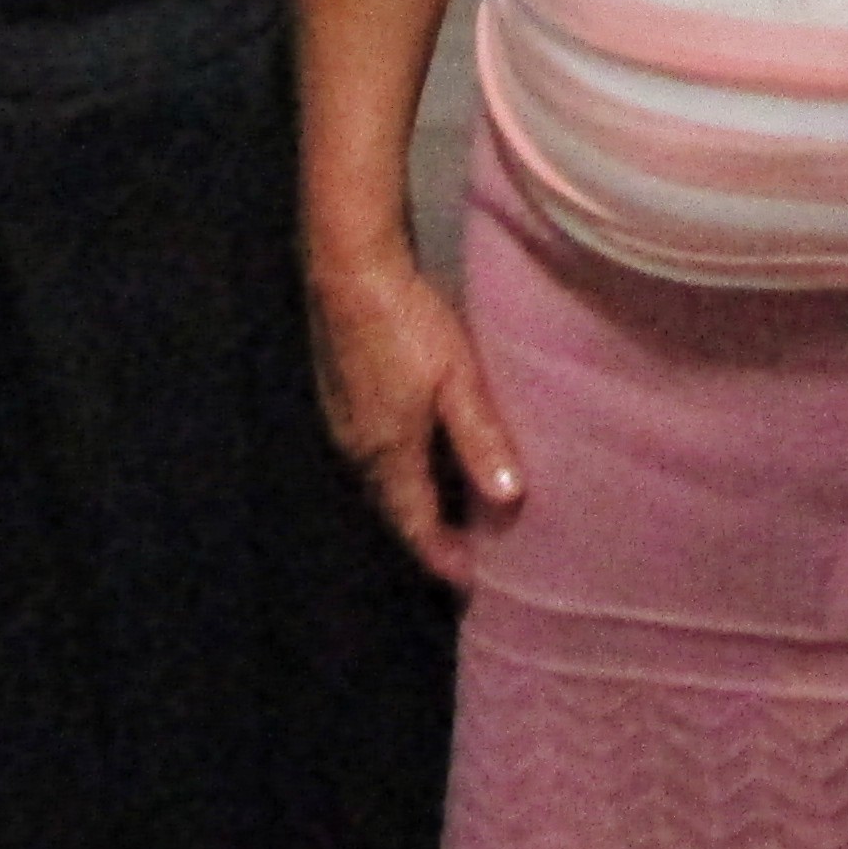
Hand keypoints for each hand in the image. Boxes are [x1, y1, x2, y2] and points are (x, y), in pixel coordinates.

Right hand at [308, 254, 523, 587]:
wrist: (349, 268)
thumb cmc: (408, 322)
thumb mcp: (458, 379)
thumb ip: (481, 439)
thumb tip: (508, 498)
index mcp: (388, 452)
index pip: (414, 523)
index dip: (440, 554)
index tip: (467, 579)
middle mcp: (357, 447)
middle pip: (394, 507)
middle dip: (427, 533)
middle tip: (464, 551)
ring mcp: (343, 421)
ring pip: (381, 480)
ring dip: (413, 500)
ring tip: (450, 511)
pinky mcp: (340, 395)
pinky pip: (371, 453)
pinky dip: (399, 469)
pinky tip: (422, 455)